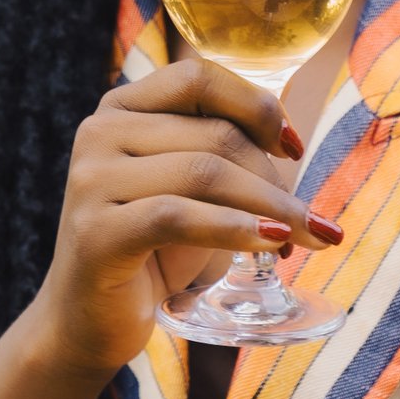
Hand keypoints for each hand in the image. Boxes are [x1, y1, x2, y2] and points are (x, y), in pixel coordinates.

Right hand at [28, 59, 330, 381]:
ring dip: (272, 206)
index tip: (293, 149)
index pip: (199, 77)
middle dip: (275, 177)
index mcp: (121, 108)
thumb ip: (220, 153)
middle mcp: (99, 132)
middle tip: (310, 221)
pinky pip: (179, 216)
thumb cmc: (150, 251)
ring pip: (205, 173)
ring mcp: (92, 180)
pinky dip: (236, 229)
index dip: (258, 106)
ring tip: (308, 238)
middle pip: (214, 134)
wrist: (89, 322)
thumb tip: (291, 141)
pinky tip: (273, 244)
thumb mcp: (187, 189)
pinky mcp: (96, 232)